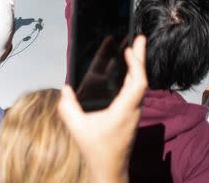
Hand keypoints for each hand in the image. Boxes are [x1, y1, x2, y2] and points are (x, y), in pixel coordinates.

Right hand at [58, 36, 146, 182]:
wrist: (110, 171)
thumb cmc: (96, 150)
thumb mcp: (77, 128)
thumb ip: (68, 108)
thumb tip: (65, 89)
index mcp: (124, 110)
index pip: (138, 83)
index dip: (137, 65)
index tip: (131, 50)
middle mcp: (133, 110)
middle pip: (142, 79)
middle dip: (141, 58)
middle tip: (140, 38)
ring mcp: (134, 113)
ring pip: (140, 85)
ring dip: (137, 67)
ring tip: (133, 49)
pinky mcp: (131, 116)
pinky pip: (136, 91)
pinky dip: (133, 77)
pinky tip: (126, 71)